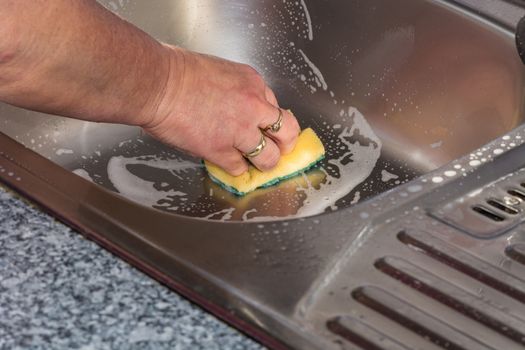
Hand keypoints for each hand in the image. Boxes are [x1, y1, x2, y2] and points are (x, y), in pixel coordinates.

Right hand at [142, 45, 300, 175]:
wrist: (158, 83)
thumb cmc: (177, 72)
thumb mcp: (221, 71)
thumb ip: (236, 91)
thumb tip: (236, 109)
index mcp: (253, 83)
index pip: (274, 107)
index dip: (269, 121)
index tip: (266, 128)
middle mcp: (254, 106)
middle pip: (287, 132)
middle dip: (284, 144)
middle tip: (279, 151)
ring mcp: (240, 131)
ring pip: (268, 157)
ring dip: (264, 163)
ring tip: (258, 166)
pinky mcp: (222, 150)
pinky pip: (239, 168)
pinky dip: (236, 170)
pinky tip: (230, 165)